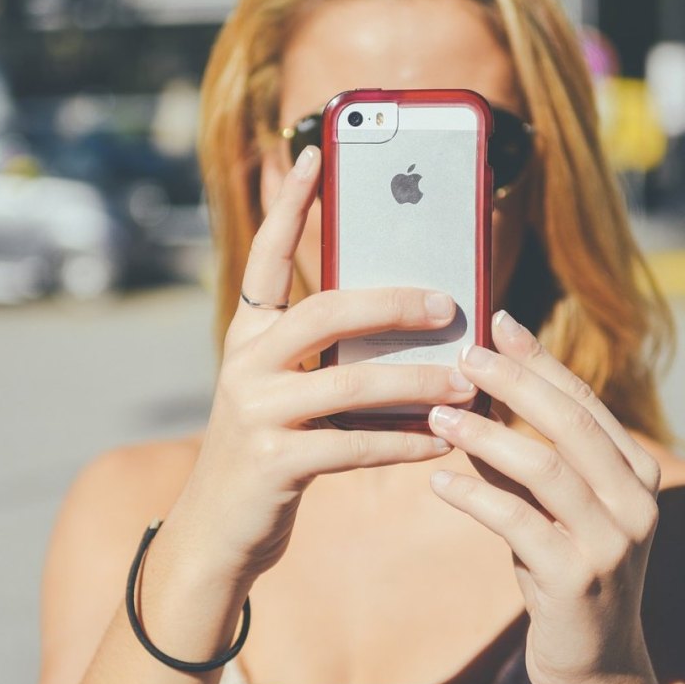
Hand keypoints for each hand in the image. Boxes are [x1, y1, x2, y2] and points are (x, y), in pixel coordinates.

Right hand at [172, 146, 474, 585]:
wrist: (219, 530)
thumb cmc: (270, 449)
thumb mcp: (287, 391)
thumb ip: (331, 357)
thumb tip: (416, 326)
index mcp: (247, 335)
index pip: (267, 256)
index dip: (290, 204)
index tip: (313, 152)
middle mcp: (244, 362)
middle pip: (325, 311)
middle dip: (394, 303)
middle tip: (449, 303)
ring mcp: (253, 411)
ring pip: (351, 381)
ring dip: (418, 383)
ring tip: (465, 381)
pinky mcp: (273, 461)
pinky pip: (356, 445)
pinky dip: (405, 442)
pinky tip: (441, 440)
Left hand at [426, 309, 662, 683]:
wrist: (594, 664)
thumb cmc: (564, 571)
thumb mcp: (549, 507)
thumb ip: (522, 456)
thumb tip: (470, 396)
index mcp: (637, 473)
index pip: (585, 400)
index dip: (539, 358)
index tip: (497, 322)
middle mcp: (637, 501)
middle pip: (571, 422)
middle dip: (514, 381)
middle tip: (463, 356)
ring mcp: (613, 542)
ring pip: (545, 467)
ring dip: (486, 435)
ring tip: (438, 416)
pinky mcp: (577, 579)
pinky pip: (518, 522)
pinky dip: (474, 496)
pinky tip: (438, 483)